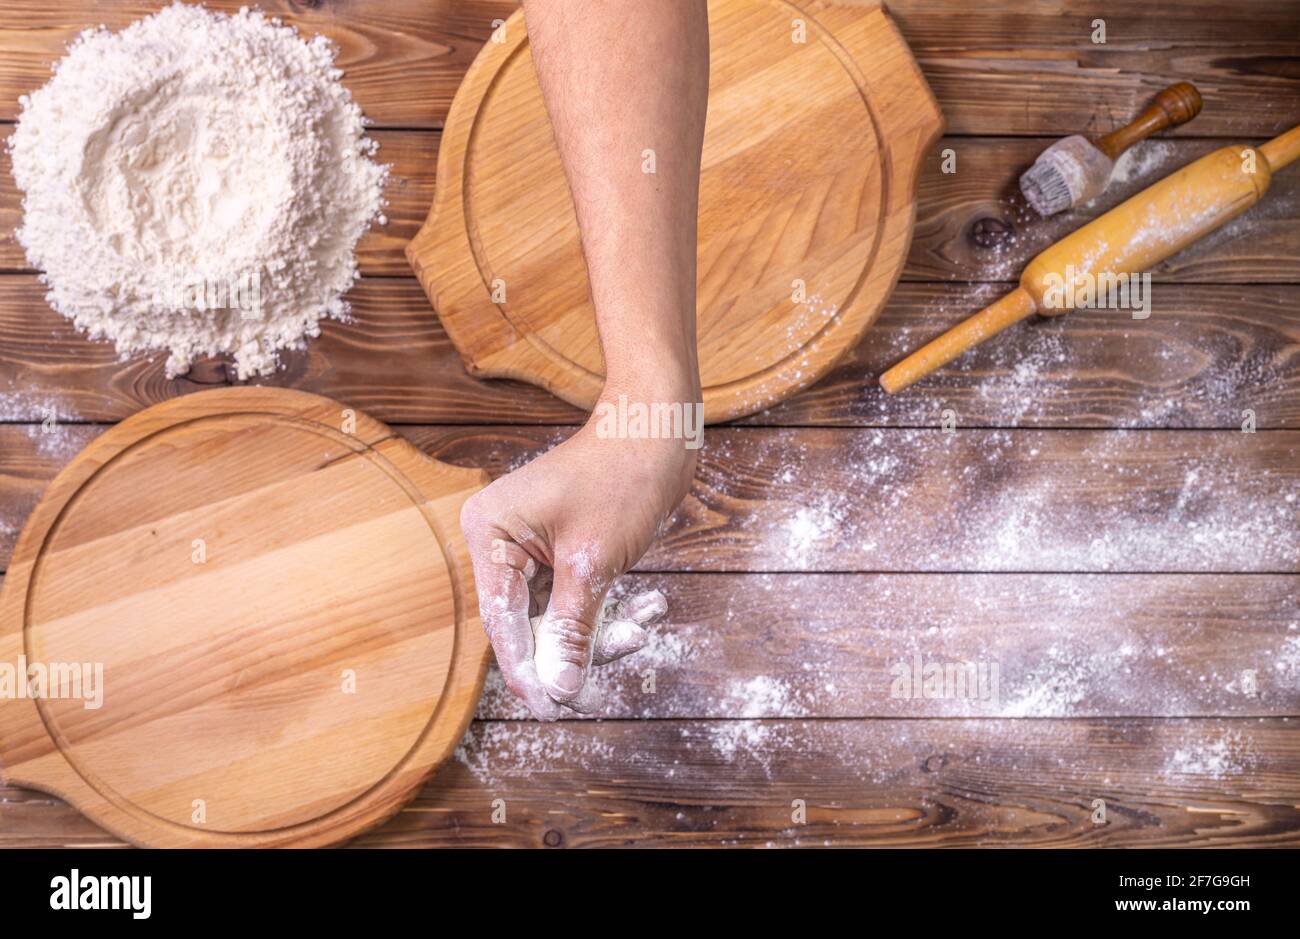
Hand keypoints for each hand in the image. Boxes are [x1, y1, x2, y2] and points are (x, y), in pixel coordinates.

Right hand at [461, 395, 697, 718]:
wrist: (661, 428)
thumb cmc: (622, 479)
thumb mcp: (593, 564)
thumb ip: (570, 630)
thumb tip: (558, 692)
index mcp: (489, 533)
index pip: (501, 620)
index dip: (528, 670)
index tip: (552, 712)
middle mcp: (501, 541)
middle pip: (531, 623)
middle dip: (581, 642)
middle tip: (626, 648)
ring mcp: (531, 547)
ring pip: (560, 617)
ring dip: (605, 627)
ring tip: (648, 619)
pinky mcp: (562, 552)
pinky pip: (579, 599)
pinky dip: (612, 608)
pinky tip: (651, 606)